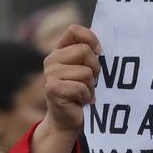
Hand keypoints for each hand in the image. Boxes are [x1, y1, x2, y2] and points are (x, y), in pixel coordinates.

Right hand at [31, 25, 100, 152]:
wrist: (67, 121)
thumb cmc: (80, 93)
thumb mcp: (85, 70)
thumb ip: (89, 55)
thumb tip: (102, 48)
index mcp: (60, 51)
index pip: (74, 31)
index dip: (90, 38)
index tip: (99, 52)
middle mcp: (52, 59)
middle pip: (84, 51)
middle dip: (95, 68)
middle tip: (90, 82)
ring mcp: (50, 74)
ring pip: (85, 72)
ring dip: (90, 86)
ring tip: (83, 93)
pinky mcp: (53, 89)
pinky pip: (81, 87)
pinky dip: (86, 96)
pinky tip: (80, 101)